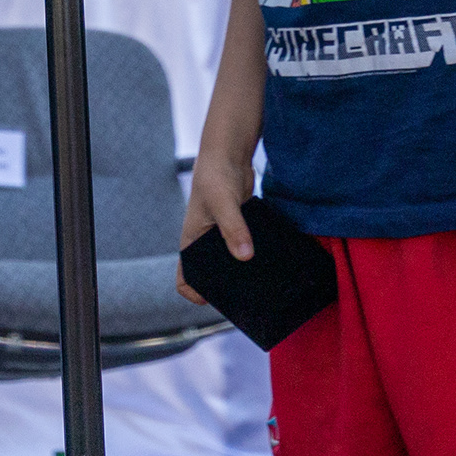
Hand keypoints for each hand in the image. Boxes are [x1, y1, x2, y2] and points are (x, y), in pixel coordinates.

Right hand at [177, 134, 257, 299]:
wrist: (229, 155)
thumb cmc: (215, 175)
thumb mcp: (223, 202)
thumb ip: (234, 228)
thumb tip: (245, 256)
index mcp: (191, 241)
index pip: (184, 278)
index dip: (194, 292)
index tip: (212, 300)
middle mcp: (205, 243)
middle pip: (211, 275)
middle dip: (225, 286)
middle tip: (245, 296)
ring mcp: (222, 238)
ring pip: (230, 264)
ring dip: (242, 273)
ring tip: (262, 283)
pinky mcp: (239, 231)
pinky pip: (245, 250)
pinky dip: (254, 257)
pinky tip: (271, 262)